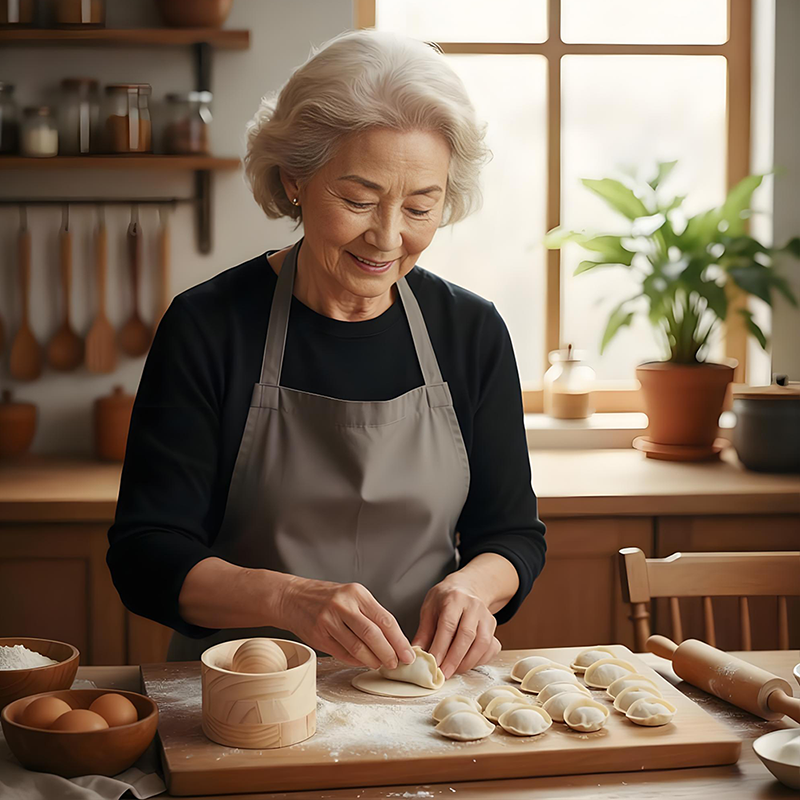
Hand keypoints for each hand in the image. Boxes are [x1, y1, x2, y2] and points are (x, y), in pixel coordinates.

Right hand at [280, 576, 414, 669]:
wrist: (293, 598)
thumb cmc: (328, 598)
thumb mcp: (351, 596)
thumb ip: (371, 615)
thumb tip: (394, 641)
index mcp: (357, 593)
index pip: (385, 620)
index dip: (399, 640)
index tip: (408, 654)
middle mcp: (343, 605)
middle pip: (373, 635)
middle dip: (389, 653)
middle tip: (396, 664)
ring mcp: (329, 620)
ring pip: (358, 647)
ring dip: (373, 660)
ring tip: (380, 665)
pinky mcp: (319, 635)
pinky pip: (343, 653)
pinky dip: (356, 661)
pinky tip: (363, 662)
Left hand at [411, 573, 501, 679]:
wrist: (465, 588)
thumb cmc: (445, 599)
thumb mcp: (429, 608)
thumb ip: (424, 631)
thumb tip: (416, 654)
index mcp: (454, 598)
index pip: (448, 625)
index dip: (441, 646)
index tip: (433, 663)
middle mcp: (473, 606)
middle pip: (467, 635)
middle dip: (454, 658)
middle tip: (443, 673)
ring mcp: (486, 616)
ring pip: (482, 643)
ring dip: (467, 662)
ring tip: (453, 671)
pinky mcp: (493, 626)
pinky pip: (491, 648)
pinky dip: (479, 660)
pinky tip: (466, 665)